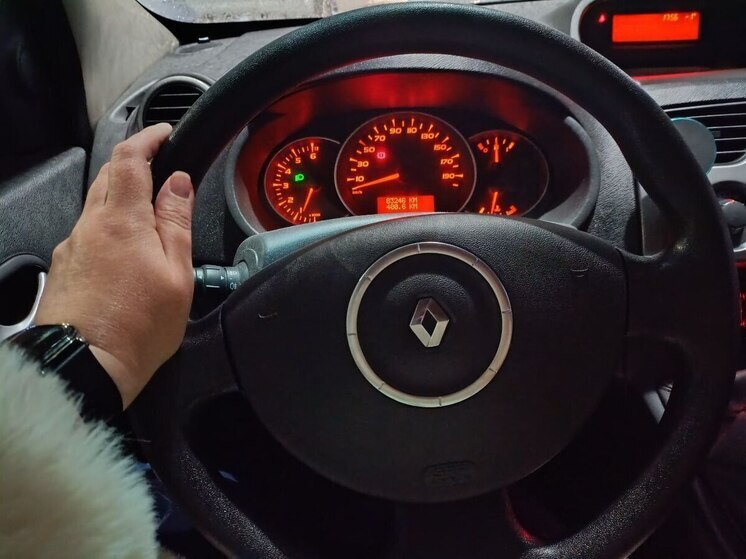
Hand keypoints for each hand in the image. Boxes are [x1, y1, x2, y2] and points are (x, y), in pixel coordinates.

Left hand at [36, 124, 194, 407]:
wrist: (84, 369)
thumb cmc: (138, 327)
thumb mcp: (176, 273)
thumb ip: (176, 222)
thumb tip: (178, 184)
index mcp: (121, 220)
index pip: (129, 158)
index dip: (148, 138)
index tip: (164, 133)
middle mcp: (89, 226)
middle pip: (108, 177)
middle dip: (135, 165)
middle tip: (162, 171)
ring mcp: (71, 247)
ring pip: (97, 207)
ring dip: (122, 200)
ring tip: (150, 219)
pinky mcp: (64, 269)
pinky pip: (89, 235)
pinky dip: (110, 230)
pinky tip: (127, 255)